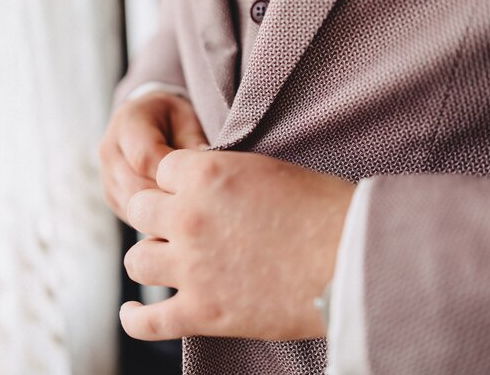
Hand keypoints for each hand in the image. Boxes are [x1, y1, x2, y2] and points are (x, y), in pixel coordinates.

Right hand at [99, 93, 207, 220]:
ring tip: (191, 215)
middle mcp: (110, 151)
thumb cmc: (174, 120)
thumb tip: (209, 169)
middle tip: (201, 206)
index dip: (172, 176)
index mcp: (128, 123)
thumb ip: (194, 143)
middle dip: (170, 199)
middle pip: (137, 187)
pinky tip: (177, 220)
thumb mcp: (188, 120)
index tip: (199, 184)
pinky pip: (132, 217)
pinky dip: (155, 222)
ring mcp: (108, 177)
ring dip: (162, 215)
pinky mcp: (112, 198)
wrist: (148, 123)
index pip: (144, 158)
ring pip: (132, 207)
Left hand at [121, 149, 354, 340]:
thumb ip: (227, 178)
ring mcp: (192, 266)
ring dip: (149, 259)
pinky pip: (147, 321)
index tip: (188, 192)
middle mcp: (189, 216)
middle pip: (140, 209)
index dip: (175, 181)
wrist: (354, 259)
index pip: (162, 168)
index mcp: (207, 174)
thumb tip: (210, 190)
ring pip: (136, 260)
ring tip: (165, 262)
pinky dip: (136, 319)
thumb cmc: (326, 210)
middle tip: (176, 226)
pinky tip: (136, 313)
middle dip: (156, 215)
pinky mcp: (202, 312)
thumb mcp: (270, 172)